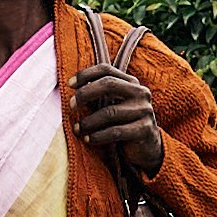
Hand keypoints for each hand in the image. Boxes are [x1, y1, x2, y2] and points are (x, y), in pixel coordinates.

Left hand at [72, 60, 164, 177]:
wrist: (147, 147)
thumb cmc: (123, 122)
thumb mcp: (112, 105)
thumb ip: (97, 96)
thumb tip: (72, 89)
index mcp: (131, 82)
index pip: (106, 70)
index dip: (86, 74)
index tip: (69, 84)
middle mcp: (140, 93)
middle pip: (109, 84)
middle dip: (86, 93)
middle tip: (71, 105)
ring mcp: (145, 111)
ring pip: (110, 112)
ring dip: (89, 121)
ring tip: (77, 129)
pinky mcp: (145, 130)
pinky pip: (116, 131)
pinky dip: (98, 136)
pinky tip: (88, 139)